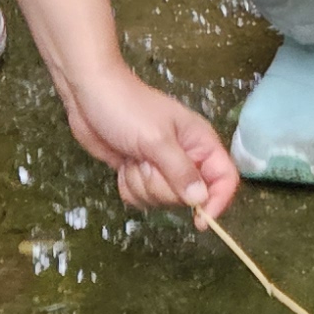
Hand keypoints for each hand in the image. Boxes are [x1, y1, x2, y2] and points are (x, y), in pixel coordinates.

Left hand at [62, 65, 239, 224]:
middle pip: (188, 195)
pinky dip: (129, 187)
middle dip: (163, 186)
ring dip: (142, 185)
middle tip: (147, 163)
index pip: (225, 178)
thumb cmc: (126, 107)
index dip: (218, 200)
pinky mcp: (139, 173)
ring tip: (134, 159)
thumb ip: (181, 171)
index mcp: (200, 142)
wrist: (88, 94)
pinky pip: (141, 198)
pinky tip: (123, 166)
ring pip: (162, 199)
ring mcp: (161, 167)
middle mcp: (186, 157)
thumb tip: (202, 199)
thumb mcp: (156, 139)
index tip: (199, 219)